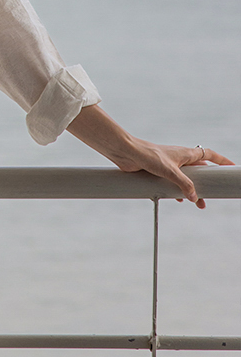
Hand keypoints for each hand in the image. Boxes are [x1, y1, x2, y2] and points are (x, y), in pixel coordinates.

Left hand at [114, 139, 233, 209]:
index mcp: (185, 153)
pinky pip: (172, 182)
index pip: (209, 155)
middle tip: (212, 196)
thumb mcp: (169, 171)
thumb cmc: (147, 155)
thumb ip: (183, 184)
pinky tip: (178, 199)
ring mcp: (169, 165)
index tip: (231, 167)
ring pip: (186, 178)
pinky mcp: (158, 171)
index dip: (221, 160)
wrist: (126, 153)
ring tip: (197, 204)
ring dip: (192, 189)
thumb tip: (194, 197)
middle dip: (206, 183)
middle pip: (199, 170)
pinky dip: (177, 190)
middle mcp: (179, 158)